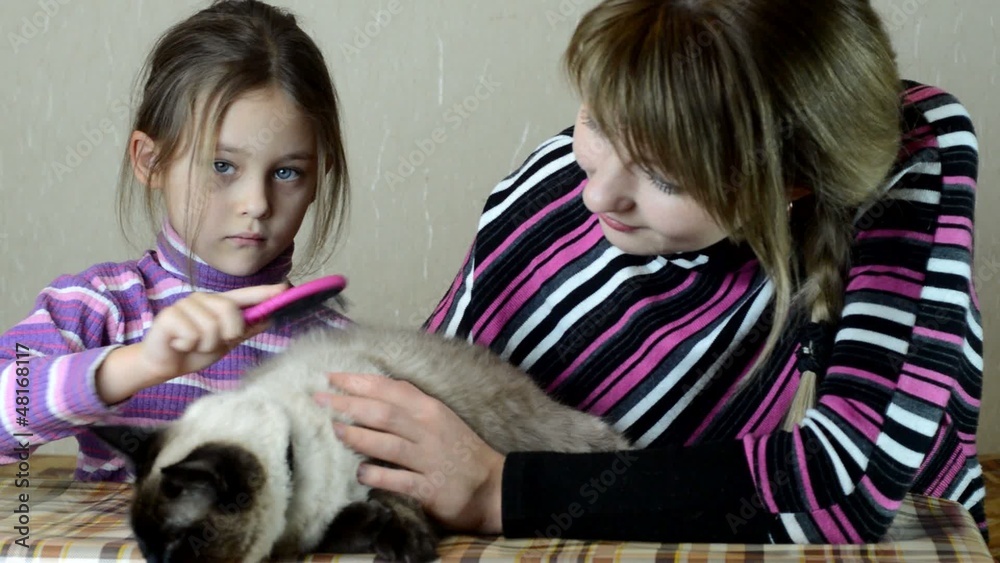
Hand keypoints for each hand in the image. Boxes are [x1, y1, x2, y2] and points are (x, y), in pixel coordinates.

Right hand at [136, 283, 288, 381]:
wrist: (164, 364)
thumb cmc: (194, 350)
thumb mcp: (225, 342)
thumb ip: (245, 330)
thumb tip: (269, 318)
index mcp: (219, 304)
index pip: (245, 296)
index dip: (264, 293)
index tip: (286, 289)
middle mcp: (203, 299)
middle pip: (230, 312)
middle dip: (226, 334)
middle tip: (211, 342)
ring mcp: (185, 305)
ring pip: (212, 327)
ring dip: (205, 345)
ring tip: (193, 344)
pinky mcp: (170, 316)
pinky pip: (193, 334)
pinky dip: (189, 345)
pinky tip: (179, 343)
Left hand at [316, 372, 504, 534]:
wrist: (493, 485)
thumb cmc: (460, 449)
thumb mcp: (440, 419)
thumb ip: (409, 407)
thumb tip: (368, 396)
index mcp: (430, 409)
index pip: (390, 389)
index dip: (359, 382)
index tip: (331, 376)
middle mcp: (428, 430)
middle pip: (383, 413)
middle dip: (348, 405)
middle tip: (320, 400)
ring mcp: (428, 459)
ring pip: (387, 444)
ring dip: (357, 437)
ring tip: (334, 431)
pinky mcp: (429, 488)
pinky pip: (397, 480)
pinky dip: (376, 476)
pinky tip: (359, 473)